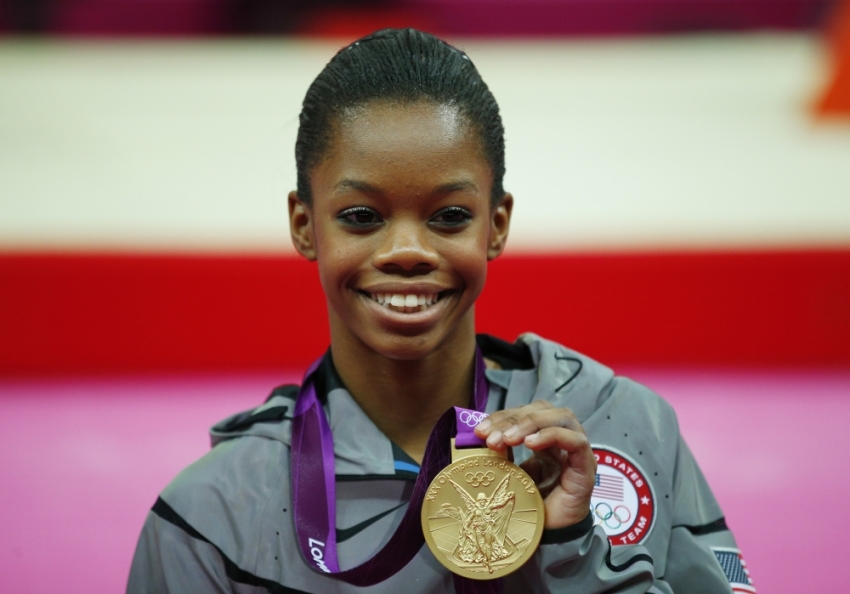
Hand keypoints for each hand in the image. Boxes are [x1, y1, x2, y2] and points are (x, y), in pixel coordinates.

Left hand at [474, 401, 595, 529]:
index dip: (502, 417)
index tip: (479, 431)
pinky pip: (575, 441)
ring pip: (561, 418)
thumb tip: (481, 434)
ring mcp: (576, 451)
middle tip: (491, 437)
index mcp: (543, 438)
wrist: (549, 537)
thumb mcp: (510, 471)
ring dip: (530, 424)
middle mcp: (562, 440)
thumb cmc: (530, 504)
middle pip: (542, 410)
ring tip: (508, 439)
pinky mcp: (586, 466)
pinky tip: (530, 444)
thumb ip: (502, 451)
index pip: (526, 412)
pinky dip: (551, 436)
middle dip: (513, 419)